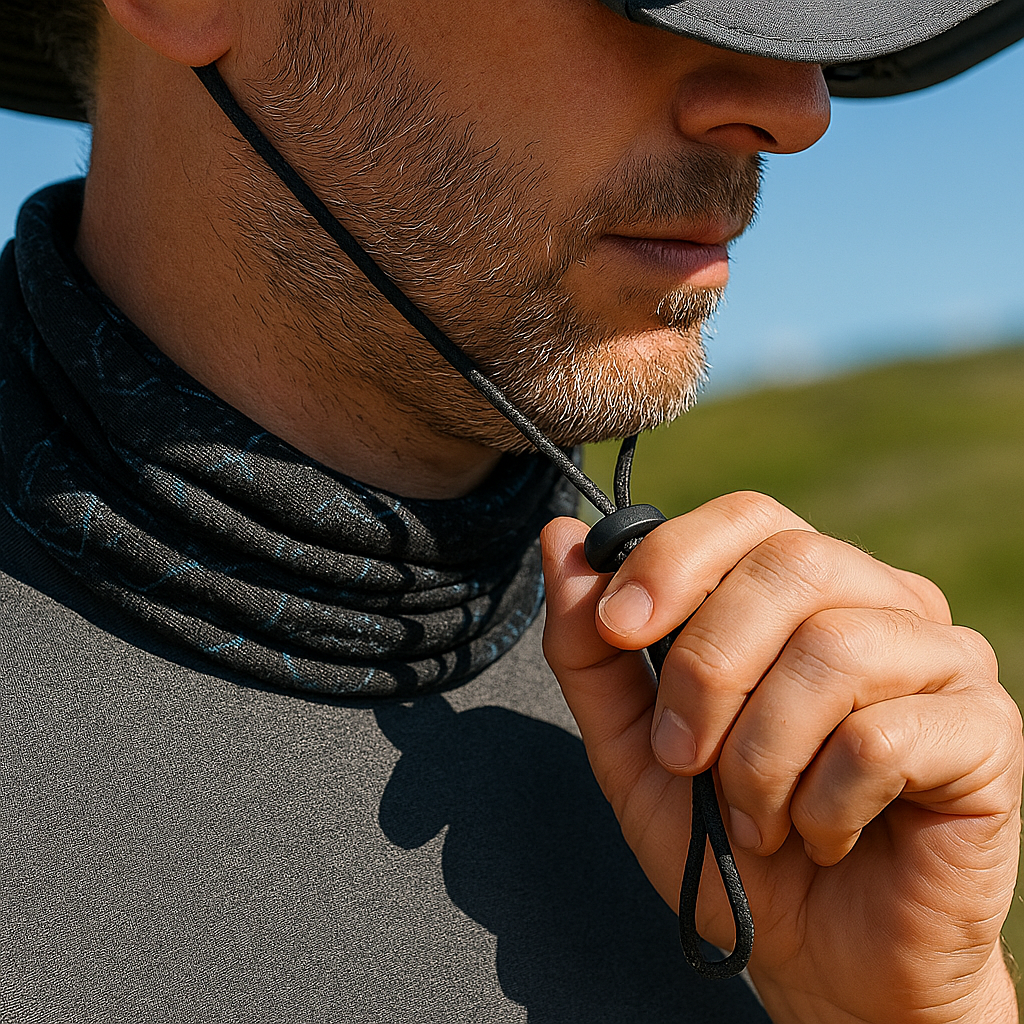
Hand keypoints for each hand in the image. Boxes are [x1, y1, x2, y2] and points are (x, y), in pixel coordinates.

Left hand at [540, 492, 1022, 1023]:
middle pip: (791, 567)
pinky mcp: (987, 732)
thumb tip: (560, 537)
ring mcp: (944, 659)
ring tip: (754, 816)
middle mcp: (881, 602)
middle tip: (683, 757)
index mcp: (803, 590)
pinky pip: (883, 736)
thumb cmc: (729, 841)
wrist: (822, 958)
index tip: (617, 629)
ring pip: (834, 650)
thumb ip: (591, 647)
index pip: (748, 517)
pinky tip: (822, 835)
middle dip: (708, 669)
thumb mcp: (633, 744)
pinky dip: (823, 802)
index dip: (674, 560)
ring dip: (761, 752)